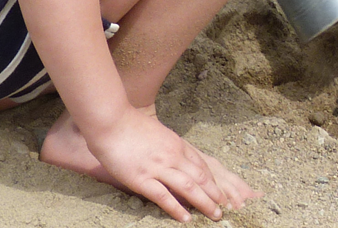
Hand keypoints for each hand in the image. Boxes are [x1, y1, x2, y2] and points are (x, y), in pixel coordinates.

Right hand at [89, 105, 259, 221]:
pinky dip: (177, 208)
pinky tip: (186, 218)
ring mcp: (158, 167)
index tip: (222, 191)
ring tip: (215, 215)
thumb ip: (168, 145)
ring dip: (204, 202)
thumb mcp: (157, 132)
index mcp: (176, 144)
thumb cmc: (131, 125)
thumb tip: (175, 156)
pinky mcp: (142, 179)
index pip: (201, 164)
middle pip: (201, 177)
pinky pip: (163, 196)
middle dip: (215, 194)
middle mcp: (172, 155)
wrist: (112, 121)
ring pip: (188, 187)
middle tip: (225, 208)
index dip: (213, 180)